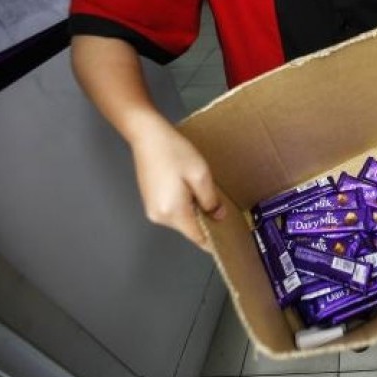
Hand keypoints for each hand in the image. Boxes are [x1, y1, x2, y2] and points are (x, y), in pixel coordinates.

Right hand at [129, 120, 225, 250]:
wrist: (147, 135)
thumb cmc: (175, 152)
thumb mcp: (200, 175)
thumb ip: (210, 200)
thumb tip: (218, 217)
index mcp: (173, 212)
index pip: (197, 237)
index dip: (214, 241)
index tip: (229, 240)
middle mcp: (159, 217)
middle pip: (189, 228)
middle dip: (205, 221)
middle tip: (222, 207)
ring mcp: (151, 209)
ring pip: (181, 219)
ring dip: (194, 211)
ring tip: (204, 193)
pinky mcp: (149, 201)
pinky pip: (172, 210)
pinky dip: (184, 205)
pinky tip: (189, 188)